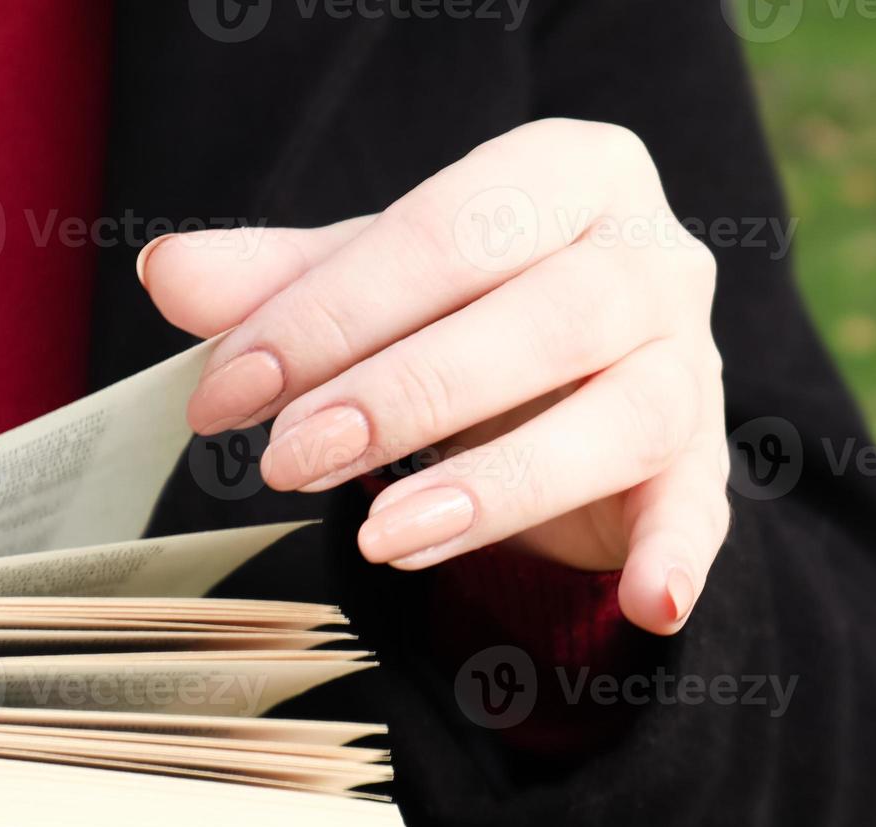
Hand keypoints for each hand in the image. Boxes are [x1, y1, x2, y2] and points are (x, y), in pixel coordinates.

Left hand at [139, 119, 729, 634]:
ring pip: (622, 415)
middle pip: (548, 317)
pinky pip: (704, 512)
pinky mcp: (705, 463)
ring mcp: (693, 363)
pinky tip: (645, 603)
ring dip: (502, 483)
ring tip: (385, 538)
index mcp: (576, 173)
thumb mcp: (381, 281)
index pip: (452, 232)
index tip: (230, 389)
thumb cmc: (476, 304)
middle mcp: (656, 257)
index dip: (334, 312)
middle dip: (407, 393)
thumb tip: (170, 274)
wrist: (586, 363)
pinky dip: (679, 558)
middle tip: (290, 459)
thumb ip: (287, 280)